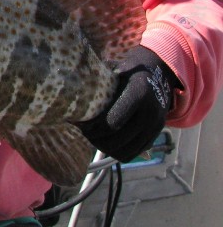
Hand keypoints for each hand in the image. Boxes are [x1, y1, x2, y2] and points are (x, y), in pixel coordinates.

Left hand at [77, 46, 179, 161]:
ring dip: (105, 148)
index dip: (93, 128)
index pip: (112, 122)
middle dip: (95, 139)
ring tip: (93, 136)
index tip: (81, 123)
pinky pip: (131, 154)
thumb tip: (70, 96)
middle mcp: (151, 113)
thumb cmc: (126, 73)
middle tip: (84, 131)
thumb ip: (97, 85)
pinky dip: (116, 151)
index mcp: (139, 93)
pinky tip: (105, 140)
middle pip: (116, 141)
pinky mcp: (155, 137)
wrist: (157, 75)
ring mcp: (155, 127)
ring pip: (123, 152)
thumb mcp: (113, 72)